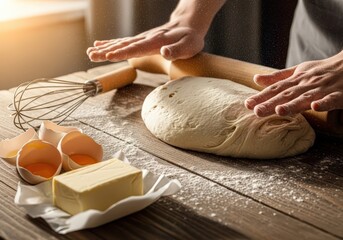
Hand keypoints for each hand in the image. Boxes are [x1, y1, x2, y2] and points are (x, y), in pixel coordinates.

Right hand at [87, 0, 225, 62]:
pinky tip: (100, 45)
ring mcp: (142, 38)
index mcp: (156, 41)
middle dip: (107, 51)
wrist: (188, 25)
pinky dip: (111, 43)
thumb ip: (176, 50)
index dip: (122, 52)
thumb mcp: (189, 46)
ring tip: (90, 53)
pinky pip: (124, 42)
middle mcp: (146, 39)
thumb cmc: (190, 38)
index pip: (136, 48)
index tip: (109, 56)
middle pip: (123, 45)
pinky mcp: (142, 40)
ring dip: (105, 48)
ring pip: (121, 43)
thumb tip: (164, 52)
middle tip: (91, 55)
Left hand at [245, 50, 342, 116]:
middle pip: (287, 94)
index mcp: (297, 79)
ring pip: (306, 97)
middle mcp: (307, 83)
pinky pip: (332, 99)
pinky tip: (315, 107)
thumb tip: (256, 79)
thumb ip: (278, 78)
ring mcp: (323, 88)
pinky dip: (324, 102)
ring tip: (279, 111)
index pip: (276, 89)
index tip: (247, 104)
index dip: (262, 96)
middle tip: (256, 111)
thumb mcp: (299, 71)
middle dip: (272, 103)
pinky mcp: (340, 94)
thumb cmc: (322, 70)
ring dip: (293, 104)